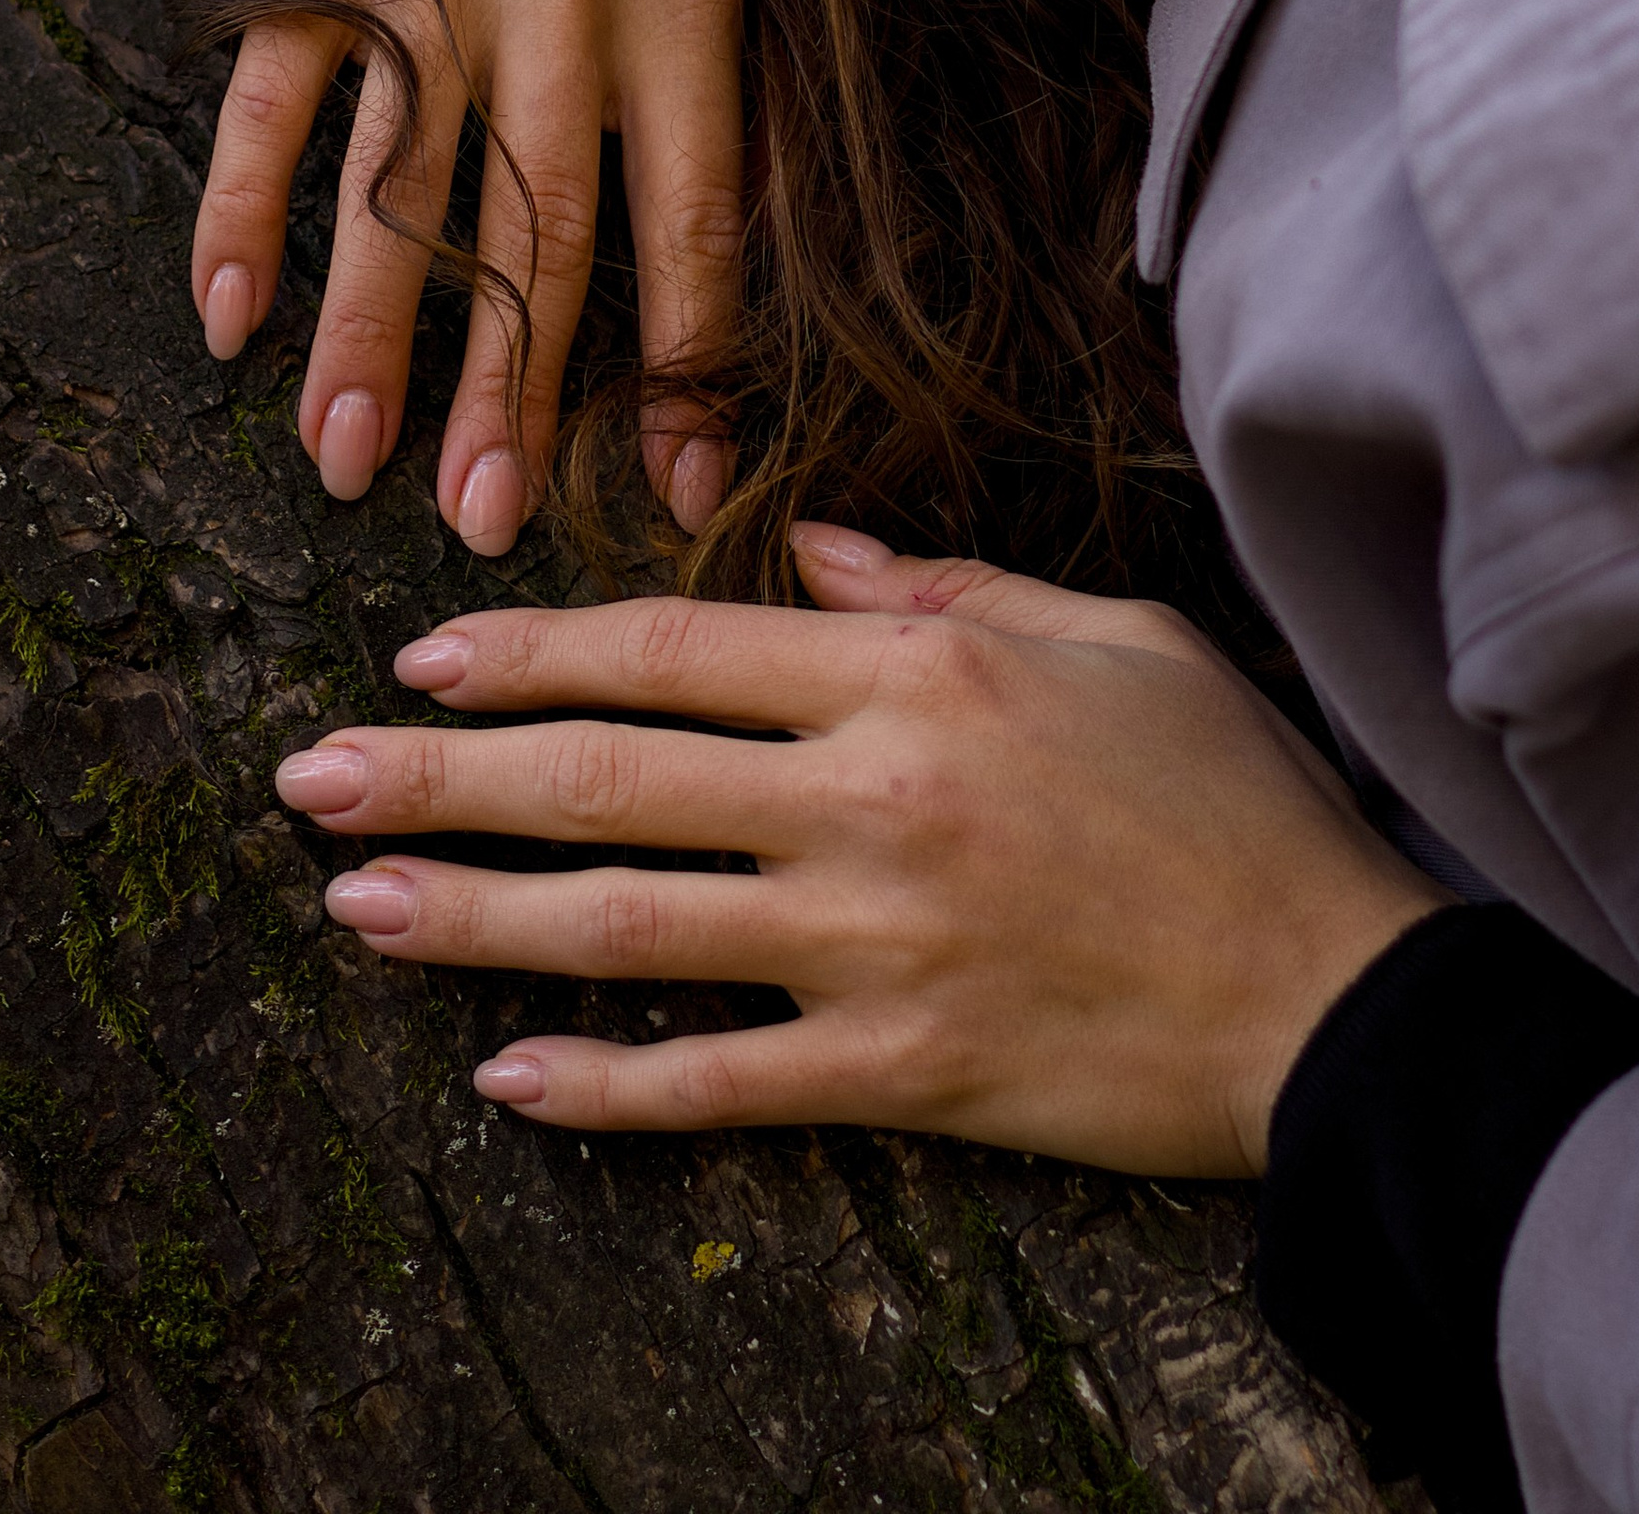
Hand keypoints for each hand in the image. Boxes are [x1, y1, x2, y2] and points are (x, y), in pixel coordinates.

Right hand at [191, 0, 741, 552]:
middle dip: (511, 386)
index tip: (682, 491)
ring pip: (397, 178)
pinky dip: (242, 213)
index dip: (688, 356)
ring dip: (369, 337)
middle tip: (487, 521)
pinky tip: (226, 321)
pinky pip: (273, 99)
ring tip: (348, 467)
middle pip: (534, 216)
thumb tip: (738, 319)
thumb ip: (723, 108)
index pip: (689, 202)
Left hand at [270, 528, 1448, 1173]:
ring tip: (352, 906)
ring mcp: (879, 944)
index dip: (534, 649)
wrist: (1331, 988)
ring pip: (629, 924)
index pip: (676, 647)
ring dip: (470, 916)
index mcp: (918, 673)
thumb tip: (817, 553)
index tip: (424, 652)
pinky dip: (602, 1084)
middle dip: (441, 772)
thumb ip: (948, 586)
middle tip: (307, 777)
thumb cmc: (1232, 792)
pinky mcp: (904, 1071)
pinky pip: (719, 1082)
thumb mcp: (1109, 632)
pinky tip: (503, 1079)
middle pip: (612, 777)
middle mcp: (873, 799)